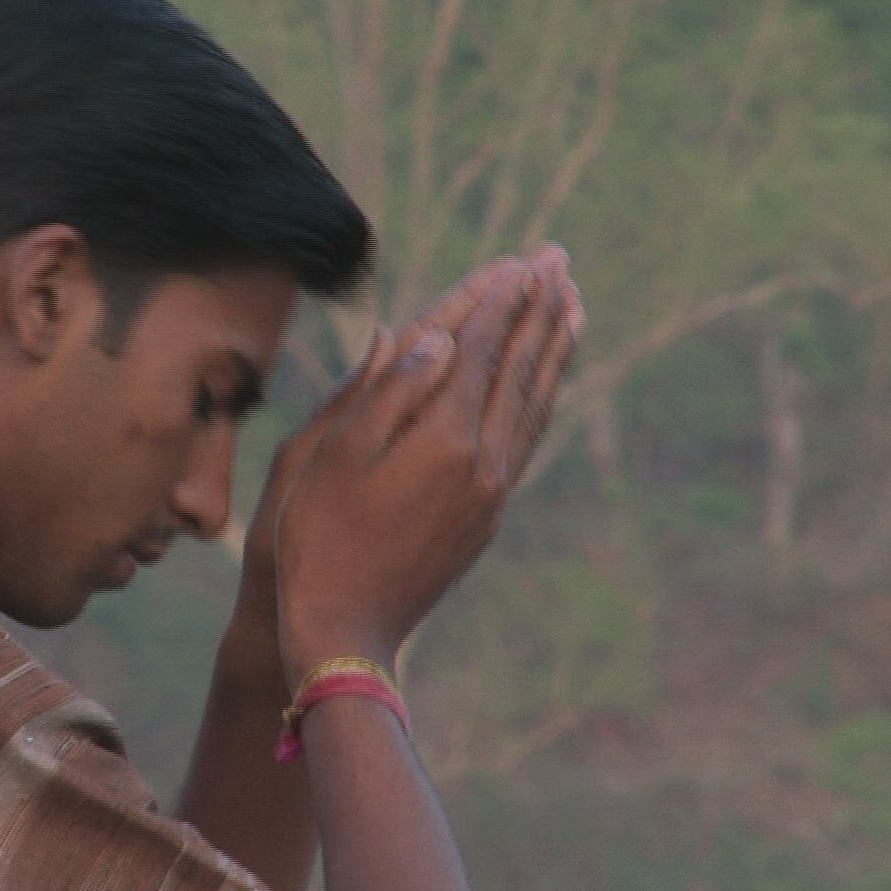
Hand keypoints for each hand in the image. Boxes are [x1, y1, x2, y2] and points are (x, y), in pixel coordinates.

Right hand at [272, 246, 581, 676]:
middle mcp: (484, 461)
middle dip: (541, 311)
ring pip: (534, 406)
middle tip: (560, 261)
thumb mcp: (335, 455)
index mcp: (445, 437)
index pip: (482, 350)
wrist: (345, 630)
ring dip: (554, 352)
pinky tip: (543, 386)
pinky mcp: (486, 518)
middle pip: (521, 370)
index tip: (522, 259)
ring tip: (572, 309)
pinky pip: (526, 440)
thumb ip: (387, 390)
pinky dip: (541, 400)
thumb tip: (435, 337)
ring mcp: (491, 493)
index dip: (500, 300)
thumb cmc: (318, 537)